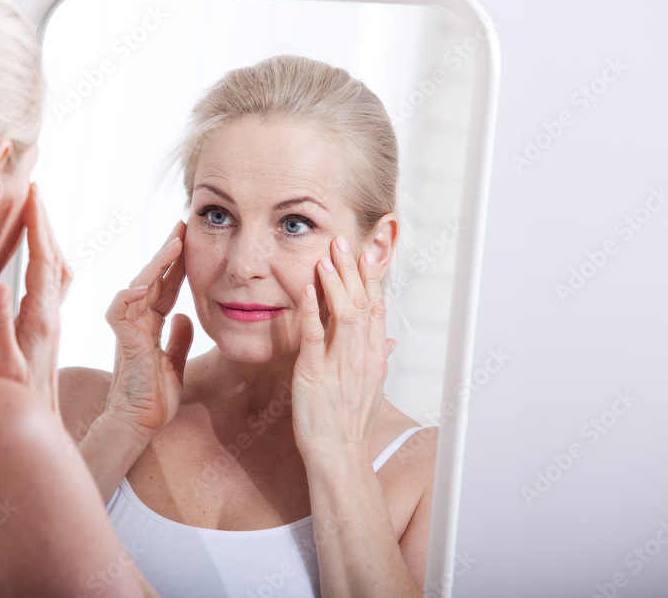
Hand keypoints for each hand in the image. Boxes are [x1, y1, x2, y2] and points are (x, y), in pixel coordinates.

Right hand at [0, 184, 71, 412]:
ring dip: (48, 238)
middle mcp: (51, 316)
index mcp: (40, 319)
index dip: (38, 226)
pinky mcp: (46, 329)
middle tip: (35, 190)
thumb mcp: (1, 367)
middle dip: (45, 222)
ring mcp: (50, 322)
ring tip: (36, 211)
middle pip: (55, 258)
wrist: (38, 432)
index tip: (33, 193)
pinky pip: (52, 284)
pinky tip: (39, 255)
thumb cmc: (15, 403)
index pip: (42, 261)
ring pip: (57, 270)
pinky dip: (46, 259)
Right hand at [103, 221, 192, 438]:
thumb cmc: (153, 398)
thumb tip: (186, 316)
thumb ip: (179, 338)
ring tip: (173, 243)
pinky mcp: (123, 343)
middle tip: (183, 225)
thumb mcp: (175, 362)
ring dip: (154, 265)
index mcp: (151, 325)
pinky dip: (127, 297)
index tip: (190, 239)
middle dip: (167, 251)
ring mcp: (128, 330)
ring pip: (136, 287)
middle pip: (151, 278)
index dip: (177, 264)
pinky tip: (142, 285)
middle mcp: (137, 322)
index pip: (164, 286)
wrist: (139, 424)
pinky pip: (119, 313)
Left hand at [292, 235, 395, 457]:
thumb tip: (390, 339)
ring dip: (335, 283)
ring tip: (326, 257)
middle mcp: (362, 357)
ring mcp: (340, 365)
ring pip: (344, 315)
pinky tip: (306, 290)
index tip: (368, 252)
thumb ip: (380, 358)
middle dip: (353, 270)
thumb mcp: (371, 387)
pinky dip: (311, 312)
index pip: (377, 309)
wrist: (339, 455)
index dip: (372, 279)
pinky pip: (315, 338)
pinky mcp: (314, 375)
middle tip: (343, 241)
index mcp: (375, 358)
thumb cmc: (350, 423)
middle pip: (362, 304)